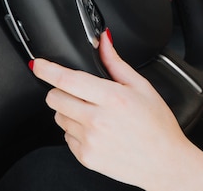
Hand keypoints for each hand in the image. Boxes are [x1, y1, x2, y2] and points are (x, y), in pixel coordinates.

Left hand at [31, 30, 193, 189]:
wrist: (165, 162)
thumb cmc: (157, 126)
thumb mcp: (142, 87)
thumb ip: (116, 63)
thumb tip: (103, 41)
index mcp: (112, 98)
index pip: (68, 79)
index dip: (47, 69)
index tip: (37, 64)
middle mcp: (98, 120)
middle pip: (55, 98)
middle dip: (61, 91)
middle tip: (80, 93)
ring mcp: (90, 141)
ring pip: (59, 117)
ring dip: (68, 111)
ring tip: (94, 114)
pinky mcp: (86, 157)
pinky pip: (66, 137)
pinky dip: (75, 131)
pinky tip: (97, 131)